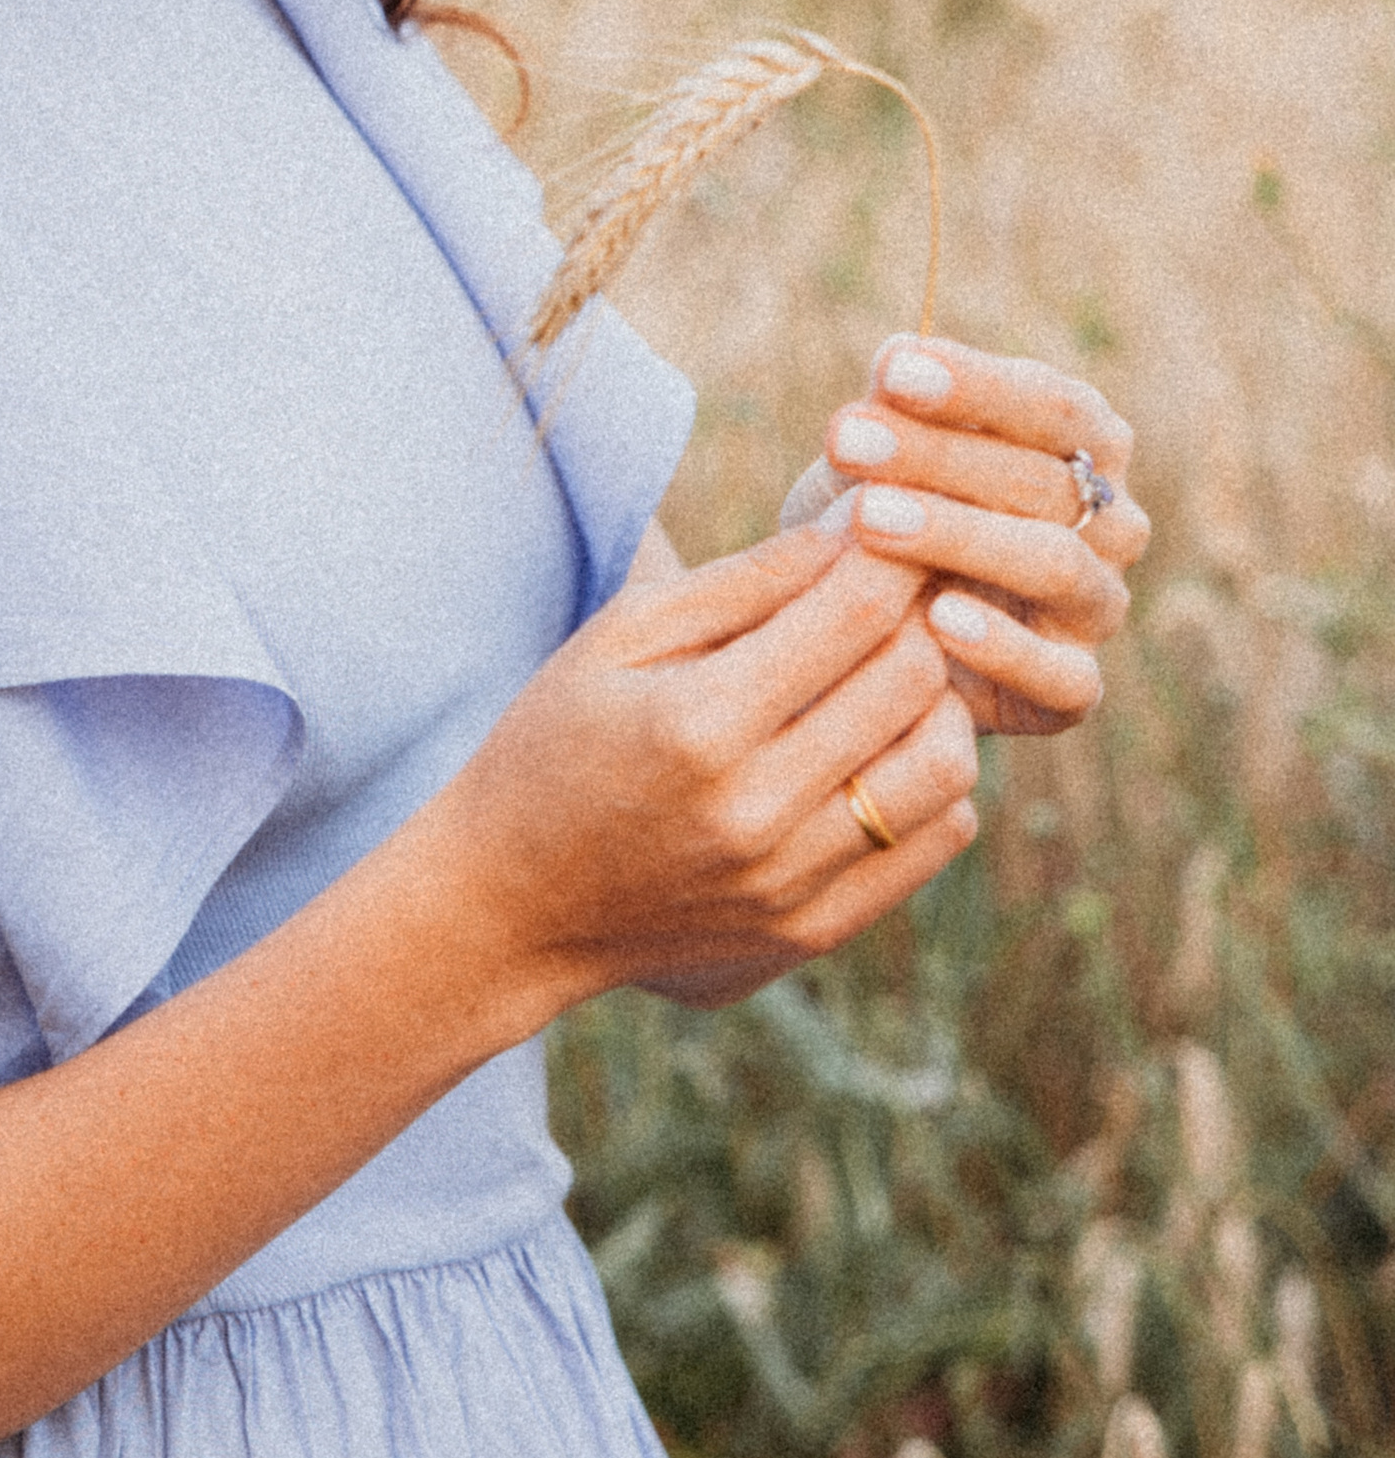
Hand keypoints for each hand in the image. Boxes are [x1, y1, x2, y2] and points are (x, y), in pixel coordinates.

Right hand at [443, 527, 980, 1022]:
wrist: (512, 905)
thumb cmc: (556, 743)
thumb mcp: (618, 637)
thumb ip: (739, 582)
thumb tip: (851, 531)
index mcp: (698, 724)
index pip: (853, 615)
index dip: (892, 556)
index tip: (891, 529)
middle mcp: (754, 810)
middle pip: (913, 682)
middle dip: (919, 618)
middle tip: (896, 595)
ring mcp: (789, 881)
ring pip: (946, 766)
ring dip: (939, 702)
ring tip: (896, 675)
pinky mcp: (811, 928)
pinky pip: (936, 838)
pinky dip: (935, 781)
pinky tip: (884, 749)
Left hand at [780, 333, 1144, 737]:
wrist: (874, 633)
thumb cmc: (884, 517)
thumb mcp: (880, 457)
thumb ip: (896, 412)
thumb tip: (895, 362)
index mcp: (1085, 445)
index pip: (1053, 404)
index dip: (976, 384)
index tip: (890, 370)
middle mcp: (1114, 522)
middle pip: (1043, 480)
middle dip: (937, 454)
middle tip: (845, 440)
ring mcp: (1099, 605)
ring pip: (1055, 562)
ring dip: (959, 534)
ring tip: (870, 518)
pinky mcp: (1076, 686)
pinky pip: (1062, 674)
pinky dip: (1003, 646)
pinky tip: (936, 618)